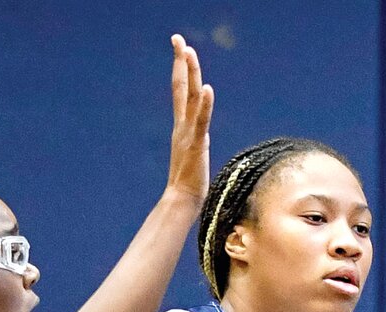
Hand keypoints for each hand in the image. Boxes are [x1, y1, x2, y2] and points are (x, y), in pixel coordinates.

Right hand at [165, 34, 213, 202]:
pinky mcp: (197, 144)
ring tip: (189, 52)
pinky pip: (201, 121)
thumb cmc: (189, 182)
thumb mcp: (193, 154)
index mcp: (182, 126)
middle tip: (177, 38)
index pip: (180, 91)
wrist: (182, 200)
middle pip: (180, 86)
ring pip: (189, 98)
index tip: (180, 47)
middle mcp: (182, 125)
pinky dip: (205, 105)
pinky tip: (208, 89)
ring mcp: (188, 133)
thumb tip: (201, 139)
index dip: (179, 68)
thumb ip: (195, 141)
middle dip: (180, 61)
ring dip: (190, 74)